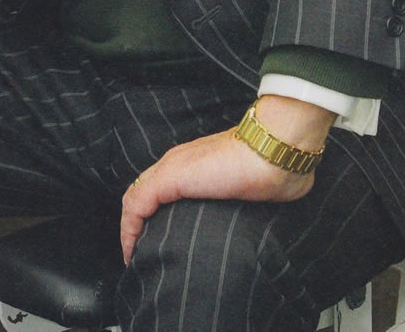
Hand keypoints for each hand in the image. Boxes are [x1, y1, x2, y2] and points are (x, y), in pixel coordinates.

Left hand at [120, 96, 334, 264]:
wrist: (275, 148)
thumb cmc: (272, 166)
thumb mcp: (253, 186)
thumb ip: (243, 194)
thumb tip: (252, 214)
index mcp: (196, 163)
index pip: (161, 187)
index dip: (152, 214)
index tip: (153, 242)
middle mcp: (179, 161)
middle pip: (144, 192)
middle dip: (138, 224)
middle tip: (140, 252)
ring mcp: (173, 167)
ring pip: (136, 198)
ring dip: (131, 228)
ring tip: (133, 255)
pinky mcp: (170, 177)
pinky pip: (137, 204)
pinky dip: (129, 228)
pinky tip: (131, 249)